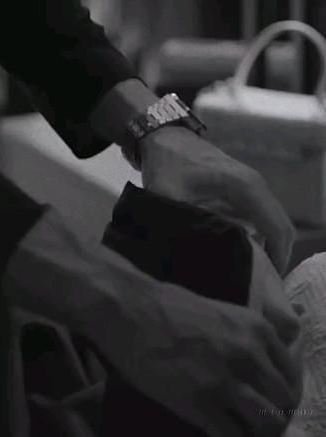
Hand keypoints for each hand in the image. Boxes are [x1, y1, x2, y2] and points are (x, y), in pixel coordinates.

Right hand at [6, 207, 300, 436]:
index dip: (277, 388)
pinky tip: (214, 431)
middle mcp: (249, 357)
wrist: (130, 311)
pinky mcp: (200, 405)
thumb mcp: (223, 310)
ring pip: (263, 423)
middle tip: (251, 413)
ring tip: (237, 426)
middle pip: (280, 401)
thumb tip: (259, 358)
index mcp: (256, 330)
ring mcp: (226, 383)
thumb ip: (247, 335)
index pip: (289, 373)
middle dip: (270, 410)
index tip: (264, 394)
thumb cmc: (168, 305)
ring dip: (252, 429)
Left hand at [139, 126, 295, 275]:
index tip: (266, 287)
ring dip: (268, 250)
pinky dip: (258, 239)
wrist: (164, 138)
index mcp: (245, 188)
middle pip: (281, 229)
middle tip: (257, 289)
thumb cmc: (167, 164)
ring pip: (272, 225)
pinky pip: (260, 219)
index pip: (277, 228)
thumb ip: (183, 225)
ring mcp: (251, 188)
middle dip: (276, 260)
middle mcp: (256, 187)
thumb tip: (196, 258)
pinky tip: (240, 257)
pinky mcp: (243, 191)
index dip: (277, 259)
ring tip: (249, 277)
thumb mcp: (168, 197)